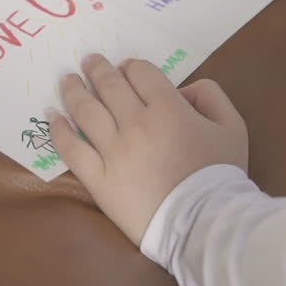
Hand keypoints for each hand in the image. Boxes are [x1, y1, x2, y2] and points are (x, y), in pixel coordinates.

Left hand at [50, 54, 247, 245]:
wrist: (202, 224)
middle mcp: (136, 123)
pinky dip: (59, 129)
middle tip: (89, 61)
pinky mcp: (98, 179)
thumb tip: (184, 89)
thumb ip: (211, 96)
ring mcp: (113, 152)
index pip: (141, 74)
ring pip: (86, 111)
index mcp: (168, 108)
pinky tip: (53, 116)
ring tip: (67, 80)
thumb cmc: (220, 176)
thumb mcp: (233, 127)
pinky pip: (72, 149)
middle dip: (98, 69)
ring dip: (74, 90)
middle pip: (110, 87)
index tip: (125, 67)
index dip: (131, 66)